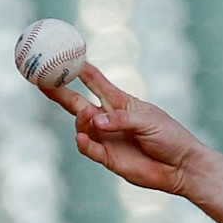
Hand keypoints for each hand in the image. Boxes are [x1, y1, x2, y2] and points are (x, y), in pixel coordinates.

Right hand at [45, 64, 209, 197]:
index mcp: (120, 102)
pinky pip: (88, 148)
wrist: (180, 167)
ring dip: (82, 121)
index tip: (65, 55)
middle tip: (42, 80)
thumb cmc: (169, 137)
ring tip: (91, 120)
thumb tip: (95, 121)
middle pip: (76, 102)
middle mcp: (109, 118)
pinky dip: (83, 143)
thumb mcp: (148, 121)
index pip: (95, 81)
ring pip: (81, 126)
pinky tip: (82, 138)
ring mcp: (106, 139)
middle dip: (58, 91)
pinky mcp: (107, 158)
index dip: (80, 69)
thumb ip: (121, 119)